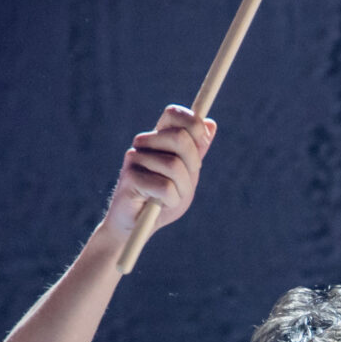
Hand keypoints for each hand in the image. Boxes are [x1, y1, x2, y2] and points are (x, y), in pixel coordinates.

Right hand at [101, 105, 216, 237]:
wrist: (137, 227)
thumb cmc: (163, 200)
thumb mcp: (187, 176)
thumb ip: (197, 152)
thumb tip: (211, 124)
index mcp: (158, 138)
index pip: (173, 114)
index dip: (192, 123)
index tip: (202, 140)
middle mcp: (144, 144)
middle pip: (180, 138)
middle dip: (193, 163)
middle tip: (187, 181)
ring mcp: (134, 158)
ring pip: (174, 166)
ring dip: (181, 189)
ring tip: (170, 198)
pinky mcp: (129, 178)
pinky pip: (165, 187)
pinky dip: (171, 201)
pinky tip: (160, 205)